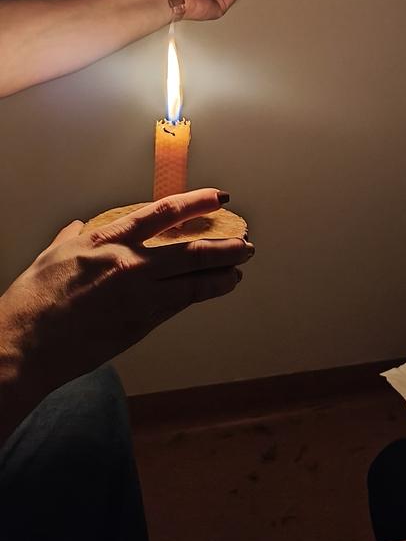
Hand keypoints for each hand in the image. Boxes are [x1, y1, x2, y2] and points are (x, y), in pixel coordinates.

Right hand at [0, 189, 252, 400]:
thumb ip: (73, 237)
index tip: (218, 196)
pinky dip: (208, 290)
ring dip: (224, 267)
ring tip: (243, 261)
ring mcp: (139, 292)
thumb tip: (80, 226)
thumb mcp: (52, 255)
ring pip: (194, 275)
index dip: (196, 202)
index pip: (163, 213)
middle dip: (223, 241)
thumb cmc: (33, 301)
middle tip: (245, 237)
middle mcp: (130, 262)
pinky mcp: (143, 320)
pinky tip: (223, 285)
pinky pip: (184, 301)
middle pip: (190, 247)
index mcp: (108, 239)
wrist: (25, 344)